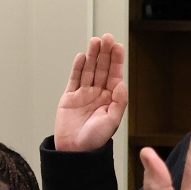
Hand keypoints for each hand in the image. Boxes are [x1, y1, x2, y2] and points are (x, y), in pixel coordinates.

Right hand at [54, 35, 128, 152]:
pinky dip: (77, 67)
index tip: (117, 46)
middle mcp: (97, 94)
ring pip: (88, 70)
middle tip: (107, 38)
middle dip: (104, 53)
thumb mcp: (112, 122)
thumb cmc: (95, 140)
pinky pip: (74, 79)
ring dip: (92, 56)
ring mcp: (83, 95)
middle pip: (101, 69)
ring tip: (95, 41)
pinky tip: (82, 57)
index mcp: (110, 99)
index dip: (116, 60)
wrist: (74, 152)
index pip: (114, 75)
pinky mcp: (69, 97)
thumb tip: (121, 84)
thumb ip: (118, 102)